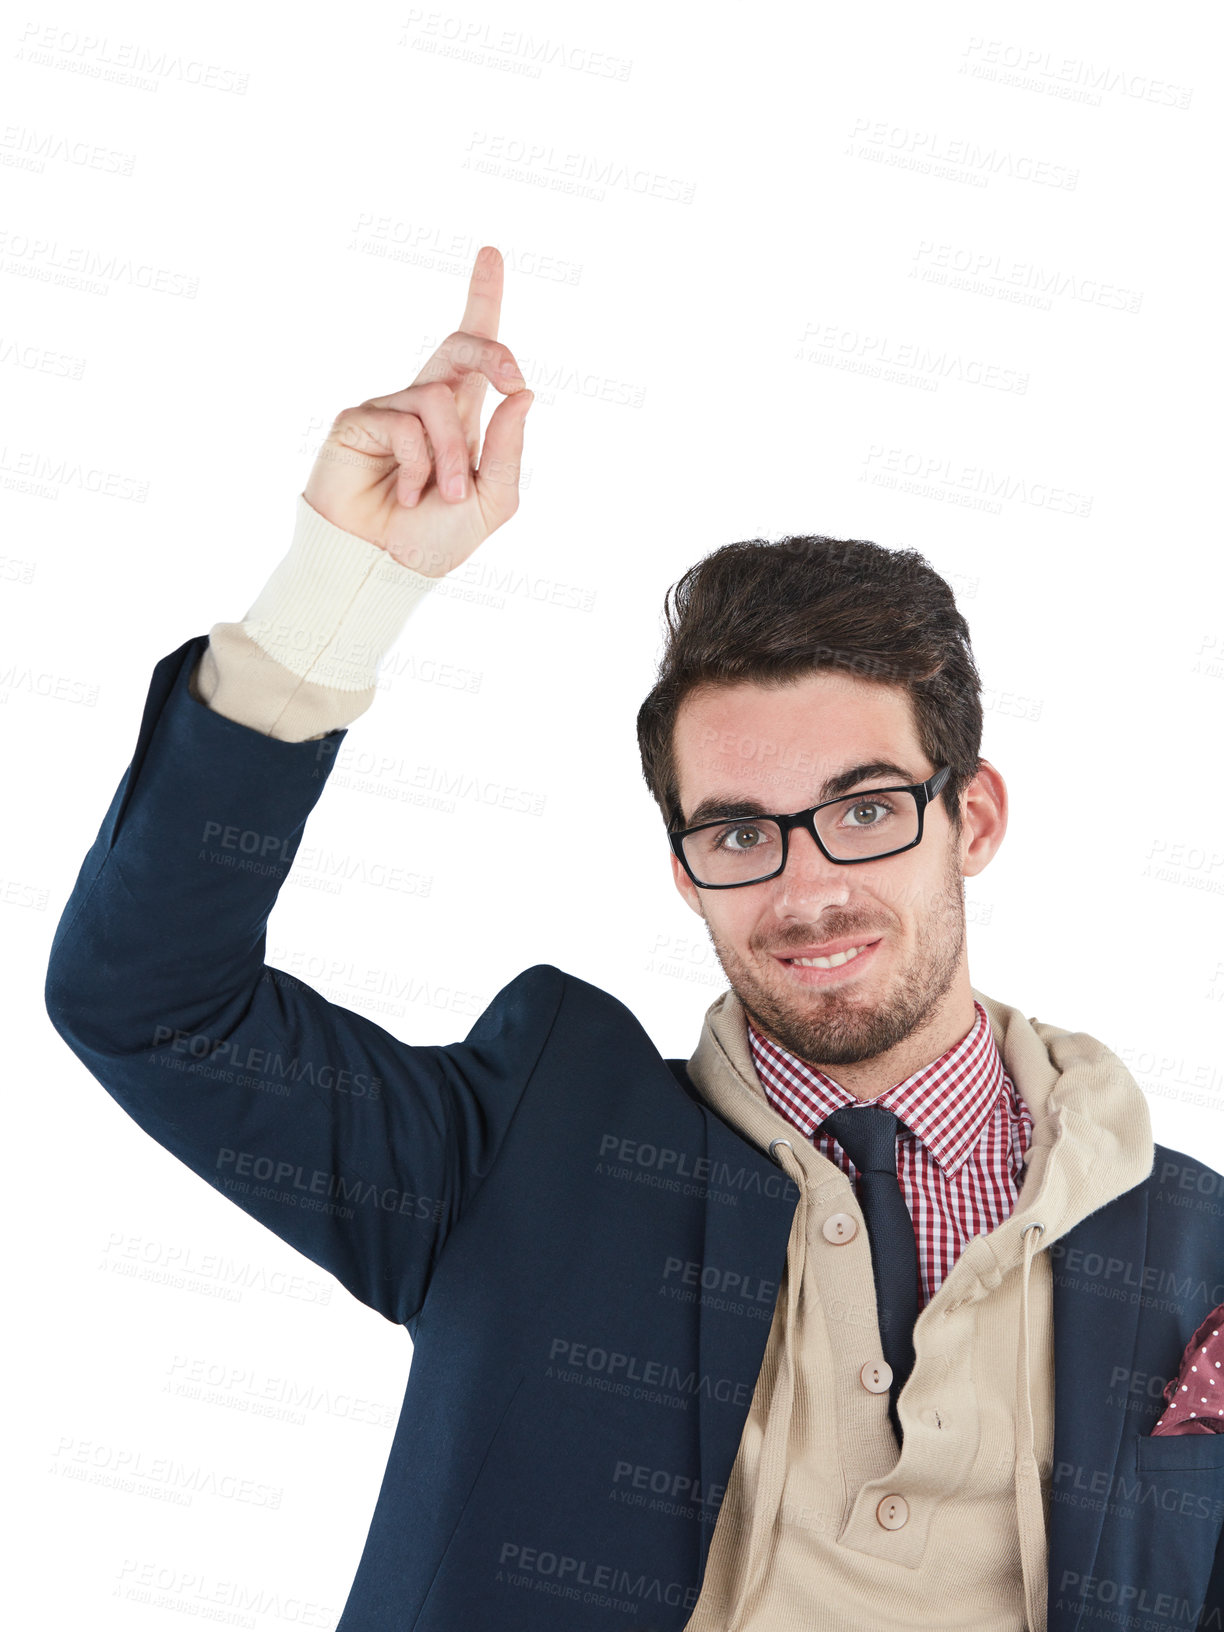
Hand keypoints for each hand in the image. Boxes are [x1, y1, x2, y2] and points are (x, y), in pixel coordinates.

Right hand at [302, 245, 532, 577]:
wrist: (383, 571)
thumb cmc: (433, 541)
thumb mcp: (493, 502)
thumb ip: (510, 450)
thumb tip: (522, 394)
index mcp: (462, 418)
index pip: (474, 352)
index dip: (482, 298)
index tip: (490, 253)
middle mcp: (425, 404)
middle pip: (462, 346)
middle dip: (493, 352)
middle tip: (512, 378)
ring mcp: (389, 408)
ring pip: (440, 400)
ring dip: (452, 455)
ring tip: (439, 495)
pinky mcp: (357, 420)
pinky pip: (405, 423)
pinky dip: (416, 464)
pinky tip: (401, 493)